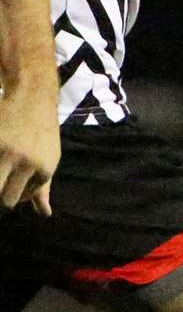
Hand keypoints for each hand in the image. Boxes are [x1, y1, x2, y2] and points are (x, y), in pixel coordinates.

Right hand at [0, 92, 57, 215]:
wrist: (32, 98)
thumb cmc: (41, 134)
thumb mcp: (49, 159)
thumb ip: (43, 188)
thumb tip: (44, 213)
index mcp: (44, 167)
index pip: (19, 198)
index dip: (10, 194)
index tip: (9, 180)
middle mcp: (25, 160)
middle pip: (4, 199)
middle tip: (3, 180)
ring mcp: (4, 150)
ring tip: (3, 168)